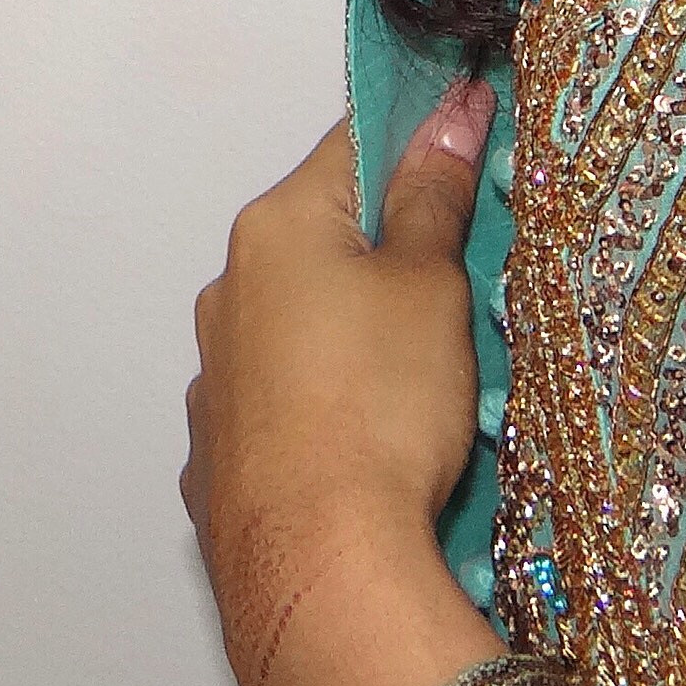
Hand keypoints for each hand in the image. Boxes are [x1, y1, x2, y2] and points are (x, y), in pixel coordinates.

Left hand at [183, 88, 504, 685]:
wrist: (321, 569)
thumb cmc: (379, 412)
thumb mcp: (432, 286)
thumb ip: (435, 195)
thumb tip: (447, 115)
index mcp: (276, 230)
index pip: (354, 144)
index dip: (420, 141)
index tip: (471, 150)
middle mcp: (228, 293)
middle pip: (325, 238)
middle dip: (389, 251)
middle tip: (465, 285)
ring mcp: (214, 381)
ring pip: (301, 326)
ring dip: (352, 332)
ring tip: (422, 381)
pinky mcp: (218, 460)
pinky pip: (284, 405)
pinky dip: (323, 404)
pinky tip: (370, 440)